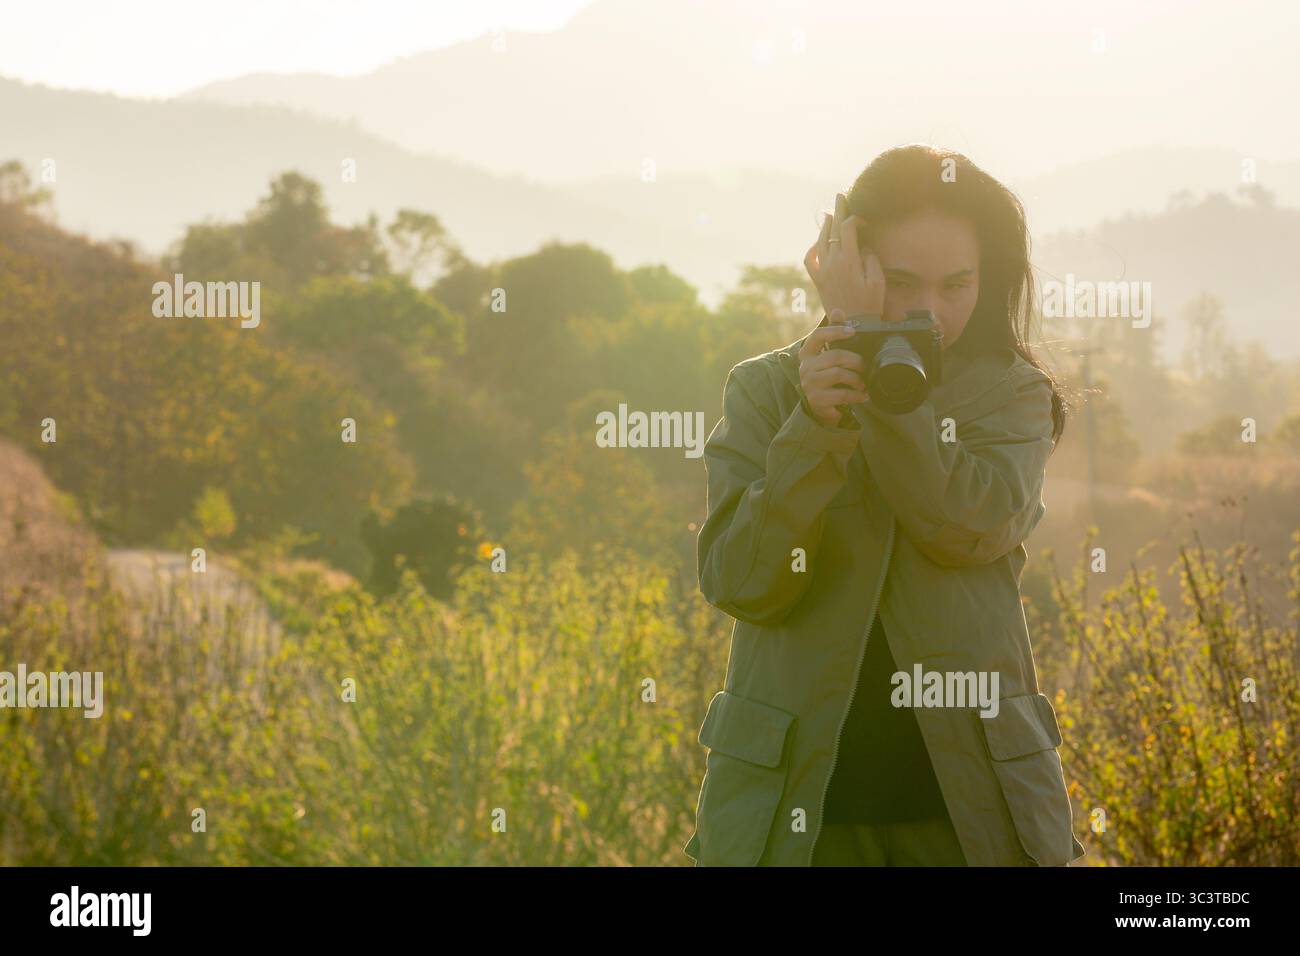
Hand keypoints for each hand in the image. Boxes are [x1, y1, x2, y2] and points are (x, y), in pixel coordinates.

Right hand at [797, 318, 867, 426]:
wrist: (819, 407)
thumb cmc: (826, 377)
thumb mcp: (828, 356)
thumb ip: (833, 335)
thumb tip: (837, 309)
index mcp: (807, 353)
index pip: (818, 336)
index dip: (835, 331)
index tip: (852, 331)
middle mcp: (805, 367)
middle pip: (835, 356)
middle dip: (856, 361)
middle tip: (865, 367)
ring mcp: (809, 384)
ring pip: (839, 374)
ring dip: (857, 379)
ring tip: (863, 383)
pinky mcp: (817, 400)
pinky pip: (842, 394)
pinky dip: (856, 395)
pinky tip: (863, 395)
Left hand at [804, 192, 884, 318]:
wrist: (853, 326)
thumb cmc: (870, 305)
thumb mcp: (878, 281)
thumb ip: (870, 260)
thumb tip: (863, 247)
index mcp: (848, 260)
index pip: (848, 229)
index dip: (856, 220)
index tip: (864, 221)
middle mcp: (832, 263)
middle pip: (833, 231)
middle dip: (838, 212)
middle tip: (840, 196)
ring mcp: (822, 272)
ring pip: (820, 242)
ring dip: (824, 227)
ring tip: (828, 215)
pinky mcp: (818, 281)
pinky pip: (810, 261)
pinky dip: (812, 248)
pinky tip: (818, 243)